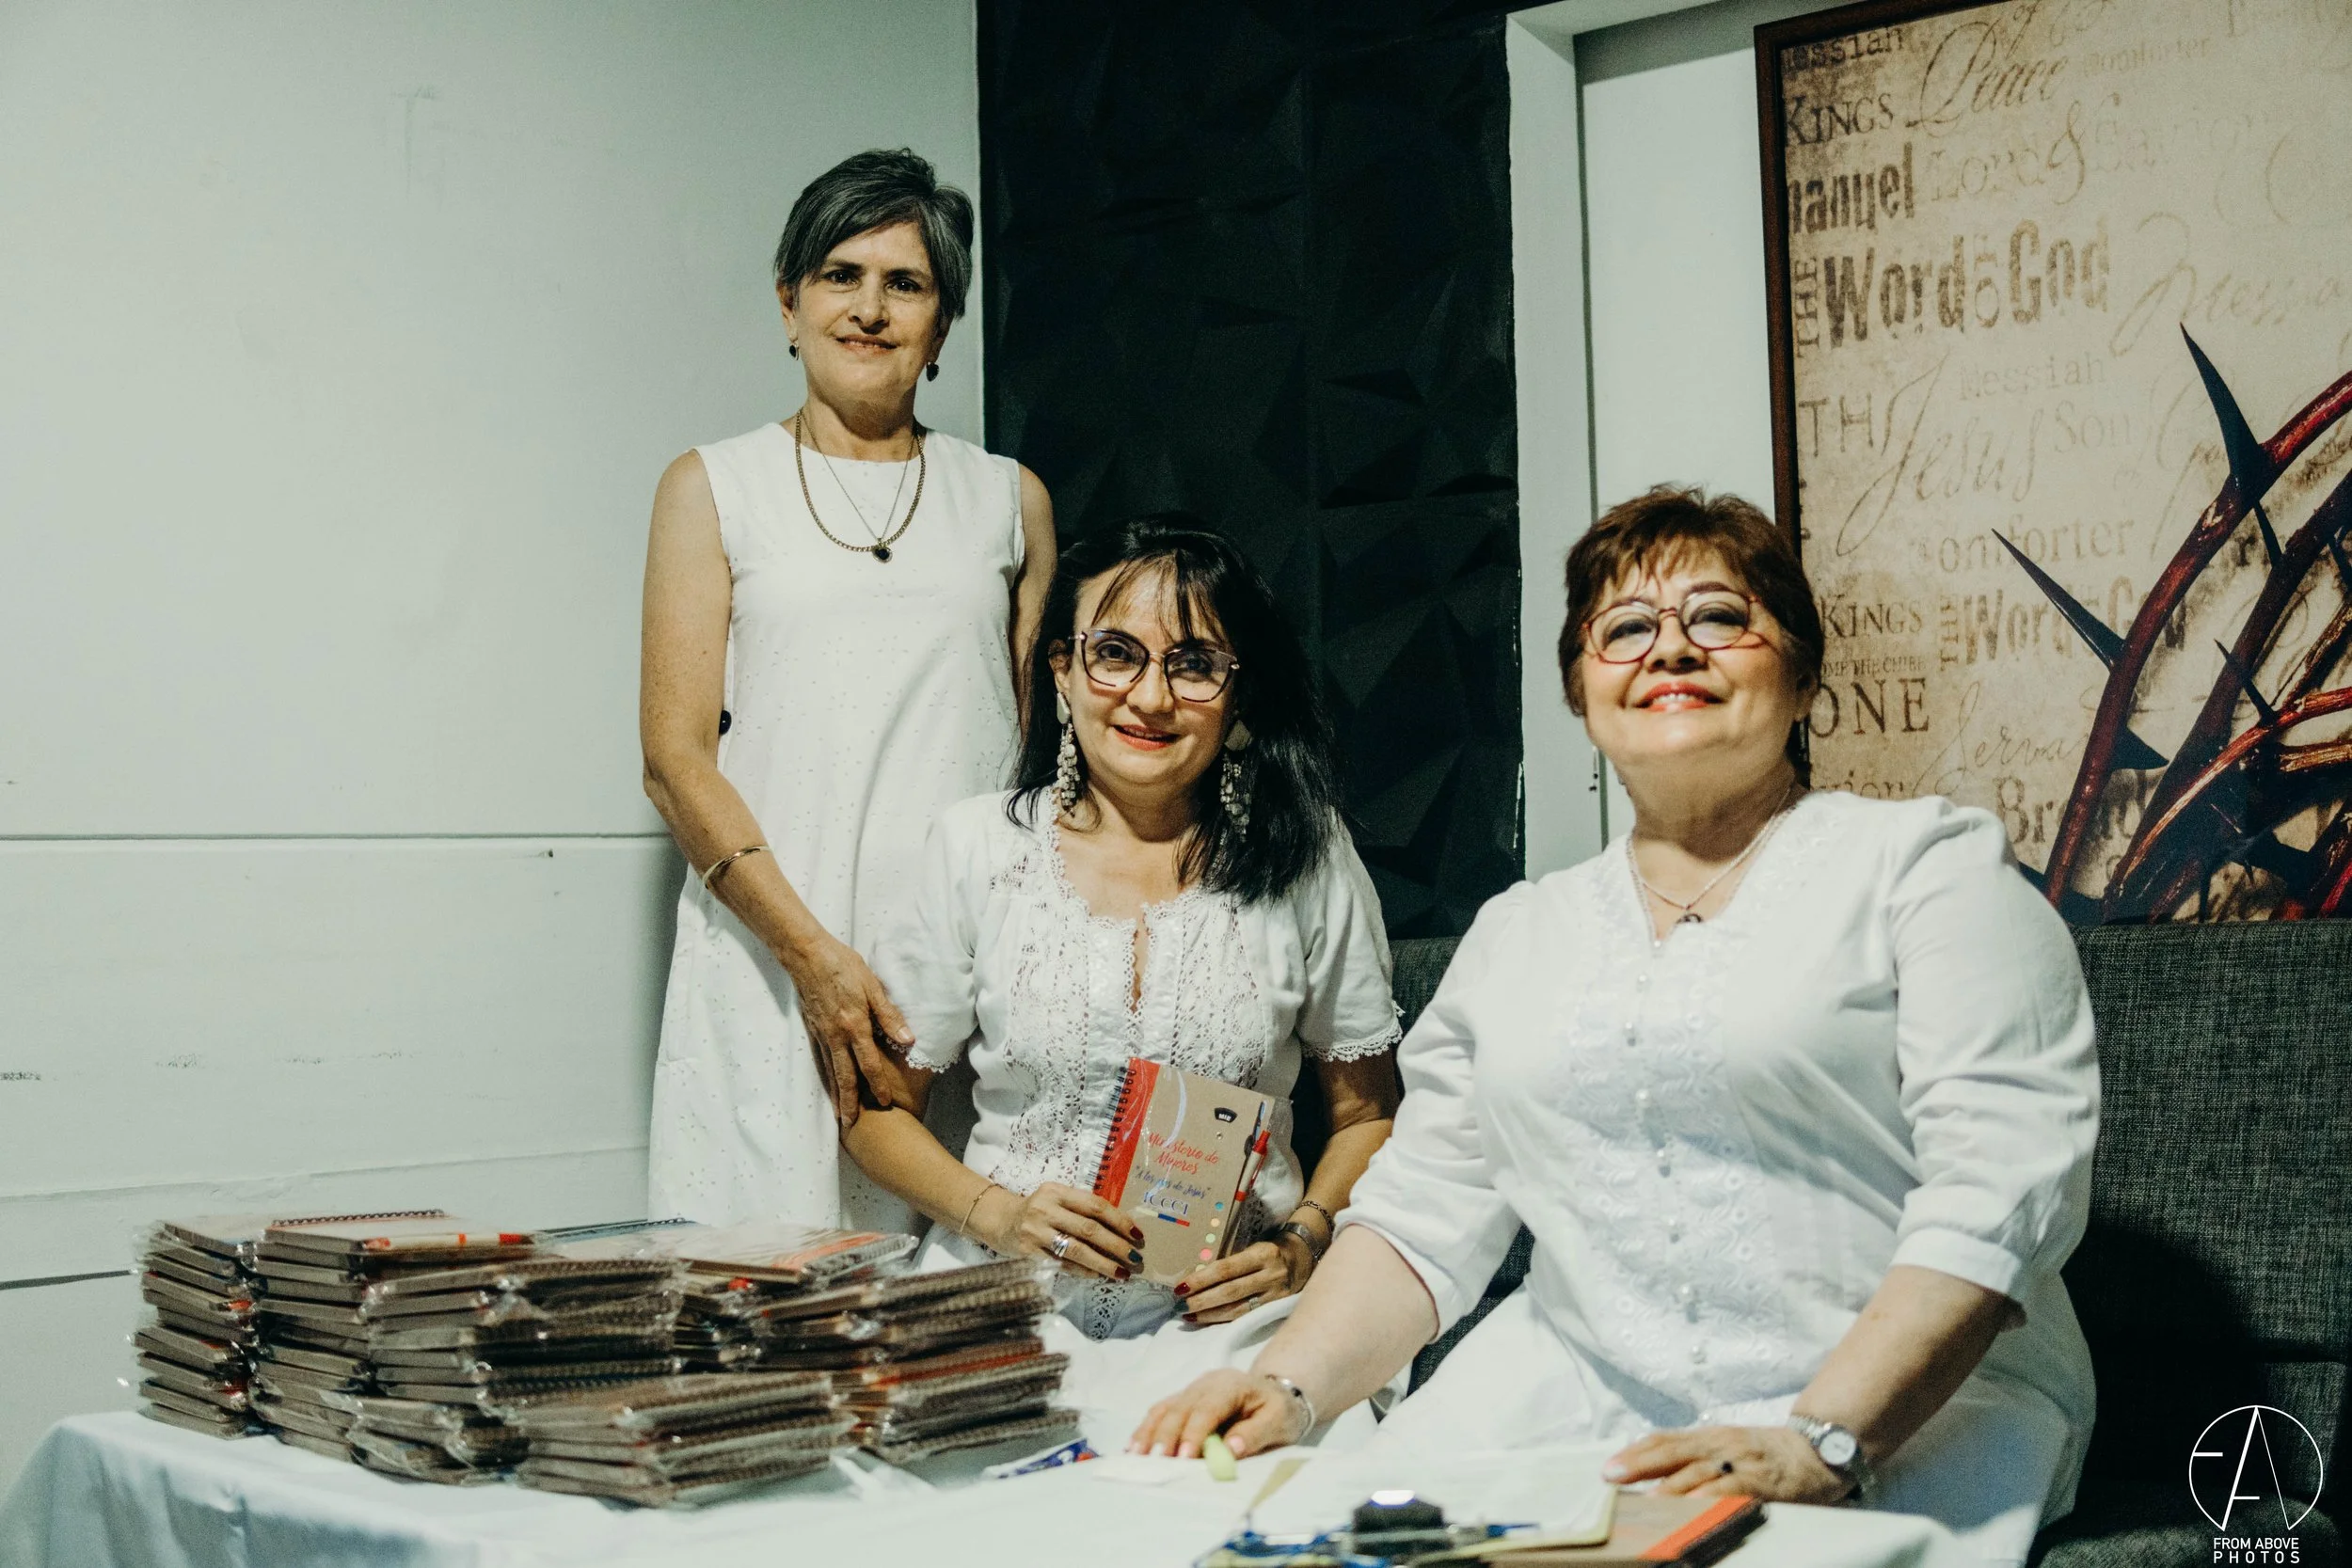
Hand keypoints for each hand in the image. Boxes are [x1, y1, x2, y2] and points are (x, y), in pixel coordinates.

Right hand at [780, 931, 913, 1128]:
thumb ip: (889, 1014)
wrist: (806, 954)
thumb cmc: (843, 965)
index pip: (869, 1063)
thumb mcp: (872, 986)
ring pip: (830, 1071)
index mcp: (854, 1025)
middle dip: (850, 1102)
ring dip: (836, 1095)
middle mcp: (836, 1035)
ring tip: (839, 1116)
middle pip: (845, 1076)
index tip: (885, 1102)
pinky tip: (829, 1085)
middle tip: (853, 1126)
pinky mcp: (813, 1029)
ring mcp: (822, 1034)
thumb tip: (908, 1039)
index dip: (878, 1084)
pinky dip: (826, 1077)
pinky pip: (821, 1059)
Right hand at [979, 1183, 1143, 1281]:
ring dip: (1103, 1263)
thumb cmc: (1038, 1211)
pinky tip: (1098, 1276)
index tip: (1137, 1235)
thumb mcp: (1056, 1200)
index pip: (1095, 1205)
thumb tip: (1121, 1230)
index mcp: (1057, 1191)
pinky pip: (1061, 1264)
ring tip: (1122, 1273)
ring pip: (1077, 1249)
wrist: (1000, 1221)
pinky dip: (1082, 1271)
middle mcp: (1046, 1209)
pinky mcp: (1028, 1252)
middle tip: (1135, 1257)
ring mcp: (1035, 1231)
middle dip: (1116, 1245)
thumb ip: (1081, 1209)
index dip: (1119, 1220)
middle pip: (1089, 1229)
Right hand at [1129, 1368, 1309, 1458]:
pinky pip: (1160, 1412)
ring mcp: (1191, 1390)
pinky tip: (1134, 1447)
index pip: (1208, 1408)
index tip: (1185, 1458)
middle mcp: (1206, 1383)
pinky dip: (1146, 1429)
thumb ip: (1255, 1434)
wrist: (1274, 1394)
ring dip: (1149, 1433)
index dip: (1194, 1432)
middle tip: (1156, 1463)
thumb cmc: (1277, 1410)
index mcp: (1231, 1385)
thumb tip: (1230, 1450)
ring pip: (1165, 1409)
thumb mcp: (1278, 1421)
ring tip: (1135, 1456)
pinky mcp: (1182, 1400)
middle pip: (1181, 1408)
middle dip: (1166, 1436)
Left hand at [1176, 1237, 1305, 1324]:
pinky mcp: (1276, 1308)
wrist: (1303, 1257)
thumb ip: (1231, 1261)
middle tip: (1180, 1304)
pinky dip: (1224, 1320)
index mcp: (1262, 1254)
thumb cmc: (1269, 1250)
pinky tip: (1208, 1320)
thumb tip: (1196, 1276)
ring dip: (1210, 1314)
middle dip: (1203, 1300)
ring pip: (1238, 1309)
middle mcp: (1270, 1275)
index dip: (1202, 1279)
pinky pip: (1246, 1316)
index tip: (1181, 1286)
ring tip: (1189, 1315)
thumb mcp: (1253, 1248)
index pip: (1226, 1269)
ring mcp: (1275, 1295)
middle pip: (1230, 1291)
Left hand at [1603, 1425, 1850, 1504]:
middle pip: (1673, 1452)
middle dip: (1640, 1464)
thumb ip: (1697, 1460)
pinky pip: (1732, 1489)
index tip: (1608, 1467)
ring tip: (1643, 1500)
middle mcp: (1721, 1445)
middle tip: (1611, 1476)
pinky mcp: (1762, 1482)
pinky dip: (1711, 1497)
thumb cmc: (1767, 1455)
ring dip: (1669, 1486)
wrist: (1819, 1452)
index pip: (1665, 1441)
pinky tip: (1693, 1507)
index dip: (1636, 1453)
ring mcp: (1741, 1462)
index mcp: (1710, 1438)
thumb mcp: (1729, 1449)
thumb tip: (1655, 1476)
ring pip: (1698, 1472)